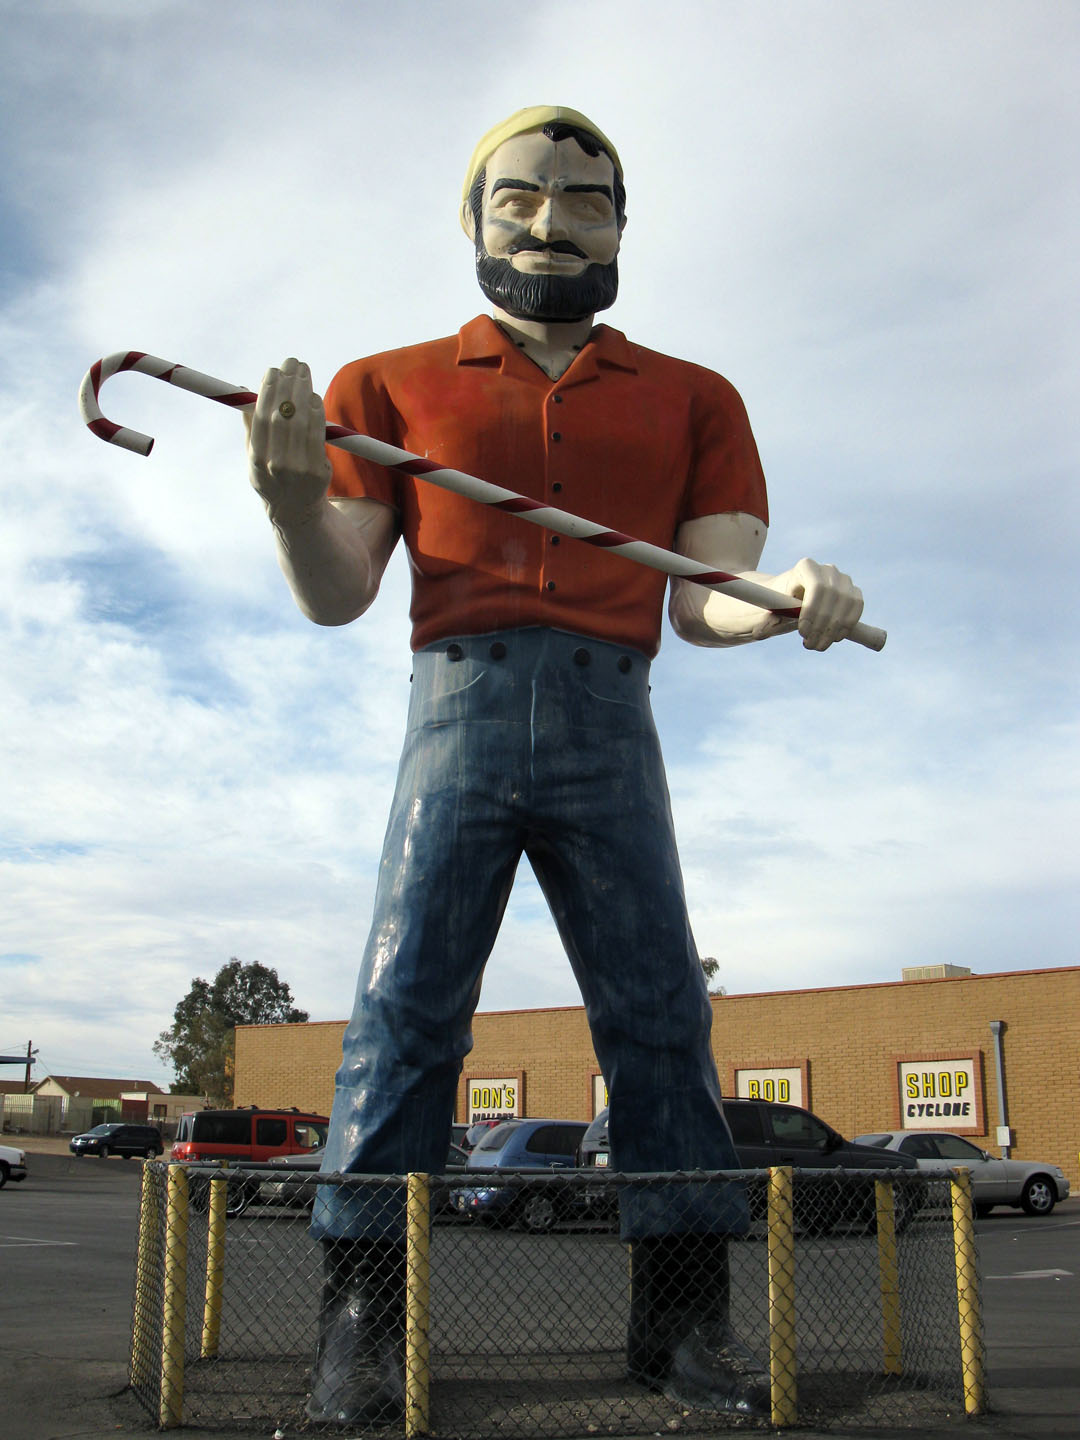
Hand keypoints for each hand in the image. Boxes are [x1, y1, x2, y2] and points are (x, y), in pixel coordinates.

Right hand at [245, 358, 330, 526]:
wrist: (296, 513)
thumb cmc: (273, 477)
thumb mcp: (255, 455)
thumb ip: (251, 425)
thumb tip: (243, 390)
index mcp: (257, 459)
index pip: (261, 417)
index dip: (267, 391)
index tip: (273, 370)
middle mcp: (275, 465)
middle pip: (282, 416)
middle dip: (287, 384)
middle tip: (292, 363)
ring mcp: (298, 470)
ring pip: (301, 422)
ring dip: (303, 391)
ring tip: (303, 371)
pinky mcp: (317, 472)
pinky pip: (317, 436)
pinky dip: (316, 413)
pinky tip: (314, 397)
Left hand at [768, 558, 863, 650]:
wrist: (792, 598)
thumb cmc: (780, 603)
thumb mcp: (772, 609)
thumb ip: (769, 618)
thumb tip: (760, 632)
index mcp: (806, 567)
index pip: (817, 588)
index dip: (813, 611)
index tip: (801, 632)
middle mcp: (827, 569)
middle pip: (834, 597)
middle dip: (822, 626)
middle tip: (809, 645)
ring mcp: (843, 579)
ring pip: (847, 604)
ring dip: (834, 630)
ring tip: (817, 645)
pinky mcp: (853, 592)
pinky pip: (857, 608)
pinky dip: (846, 626)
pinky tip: (833, 639)